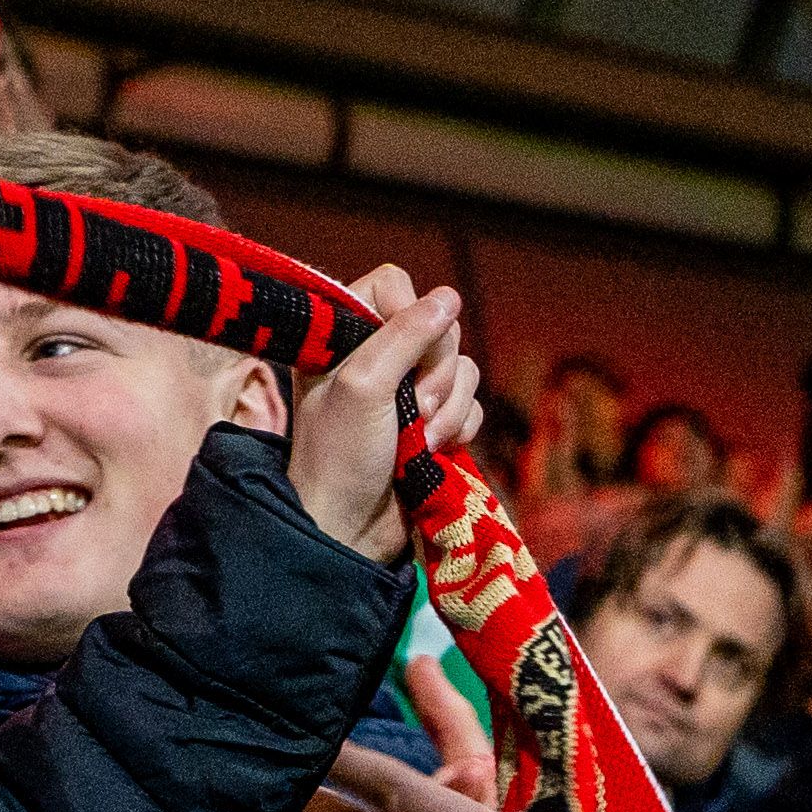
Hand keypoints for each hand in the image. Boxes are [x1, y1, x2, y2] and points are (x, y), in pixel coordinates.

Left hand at [287, 266, 480, 561]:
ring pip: (462, 367)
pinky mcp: (433, 423)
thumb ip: (402, 335)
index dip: (407, 311)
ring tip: (419, 440)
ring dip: (448, 407)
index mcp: (342, 337)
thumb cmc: (340, 455)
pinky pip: (472, 403)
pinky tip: (434, 452)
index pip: (392, 284)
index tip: (399, 350)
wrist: (349, 528)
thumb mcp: (362, 385)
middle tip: (412, 409)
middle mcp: (375, 357)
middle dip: (435, 372)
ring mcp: (407, 391)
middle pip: (438, 326)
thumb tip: (447, 297)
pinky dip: (460, 427)